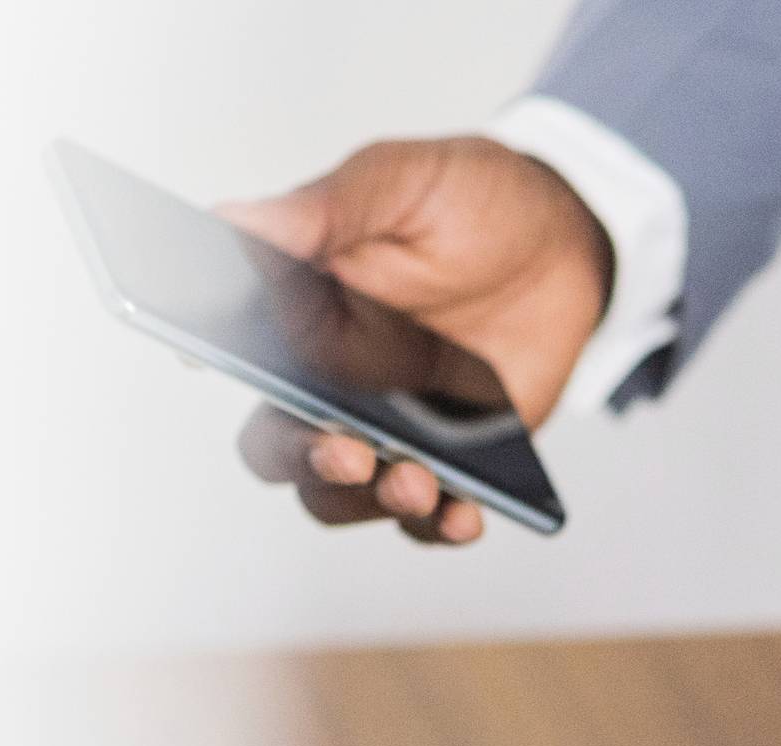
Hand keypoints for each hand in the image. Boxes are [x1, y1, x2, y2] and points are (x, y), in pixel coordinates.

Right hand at [221, 137, 614, 545]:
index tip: (220, 362)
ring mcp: (385, 428)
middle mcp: (327, 381)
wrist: (564, 244)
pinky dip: (440, 526)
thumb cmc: (469, 203)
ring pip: (341, 493)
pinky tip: (465, 512)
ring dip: (367, 501)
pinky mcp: (447, 461)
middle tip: (347, 450)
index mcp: (298, 310)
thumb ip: (326, 211)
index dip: (216, 360)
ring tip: (415, 483)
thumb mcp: (401, 184)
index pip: (234, 349)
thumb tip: (234, 219)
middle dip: (302, 457)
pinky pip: (426, 517)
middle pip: (278, 445)